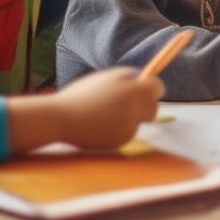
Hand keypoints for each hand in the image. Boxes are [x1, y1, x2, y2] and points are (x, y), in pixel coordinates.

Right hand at [10, 68, 164, 152]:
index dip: (152, 88)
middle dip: (146, 105)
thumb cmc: (83, 94)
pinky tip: (102, 124)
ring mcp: (128, 127)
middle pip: (153, 108)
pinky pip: (126, 132)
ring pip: (138, 121)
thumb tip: (144, 79)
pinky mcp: (120, 141)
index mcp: (133, 90)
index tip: (147, 89)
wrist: (62, 119)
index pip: (157, 88)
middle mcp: (135, 109)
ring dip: (130, 117)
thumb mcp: (107, 78)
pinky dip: (119, 128)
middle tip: (131, 102)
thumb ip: (128, 78)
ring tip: (107, 112)